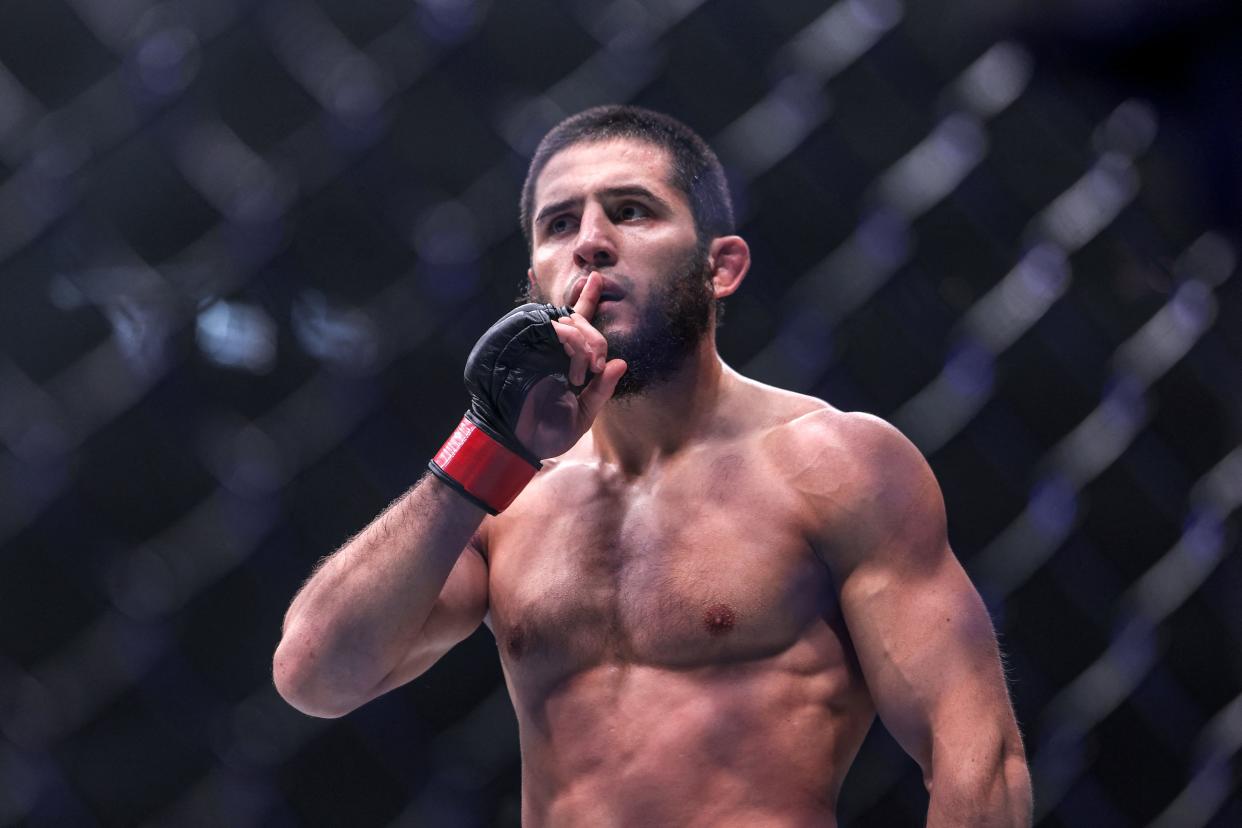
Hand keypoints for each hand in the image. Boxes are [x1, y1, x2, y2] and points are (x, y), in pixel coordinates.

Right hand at [515, 272, 626, 458]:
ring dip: (585, 342)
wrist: (522, 444)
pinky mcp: (525, 347)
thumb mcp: (585, 412)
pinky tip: (578, 368)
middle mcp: (551, 349)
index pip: (578, 323)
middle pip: (576, 320)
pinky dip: (572, 343)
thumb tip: (621, 363)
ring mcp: (537, 347)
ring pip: (567, 322)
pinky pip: (553, 329)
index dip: (588, 299)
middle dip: (594, 338)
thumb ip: (602, 389)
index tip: (596, 278)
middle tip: (597, 367)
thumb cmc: (551, 431)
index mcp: (565, 359)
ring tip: (587, 370)